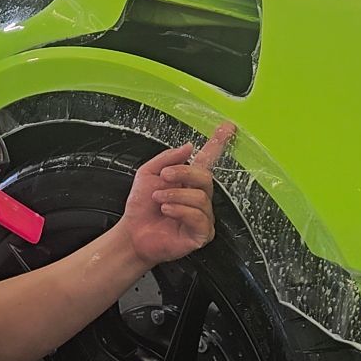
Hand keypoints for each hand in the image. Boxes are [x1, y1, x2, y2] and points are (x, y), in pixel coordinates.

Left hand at [117, 122, 236, 268]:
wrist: (133, 233)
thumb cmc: (140, 208)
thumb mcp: (147, 174)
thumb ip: (168, 158)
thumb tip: (188, 147)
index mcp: (188, 181)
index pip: (208, 160)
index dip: (218, 143)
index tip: (227, 127)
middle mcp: (198, 197)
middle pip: (205, 177)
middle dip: (183, 174)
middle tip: (164, 177)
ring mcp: (202, 215)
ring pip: (201, 197)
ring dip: (175, 195)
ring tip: (159, 200)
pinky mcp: (201, 233)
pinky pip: (199, 217)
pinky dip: (180, 211)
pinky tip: (168, 211)